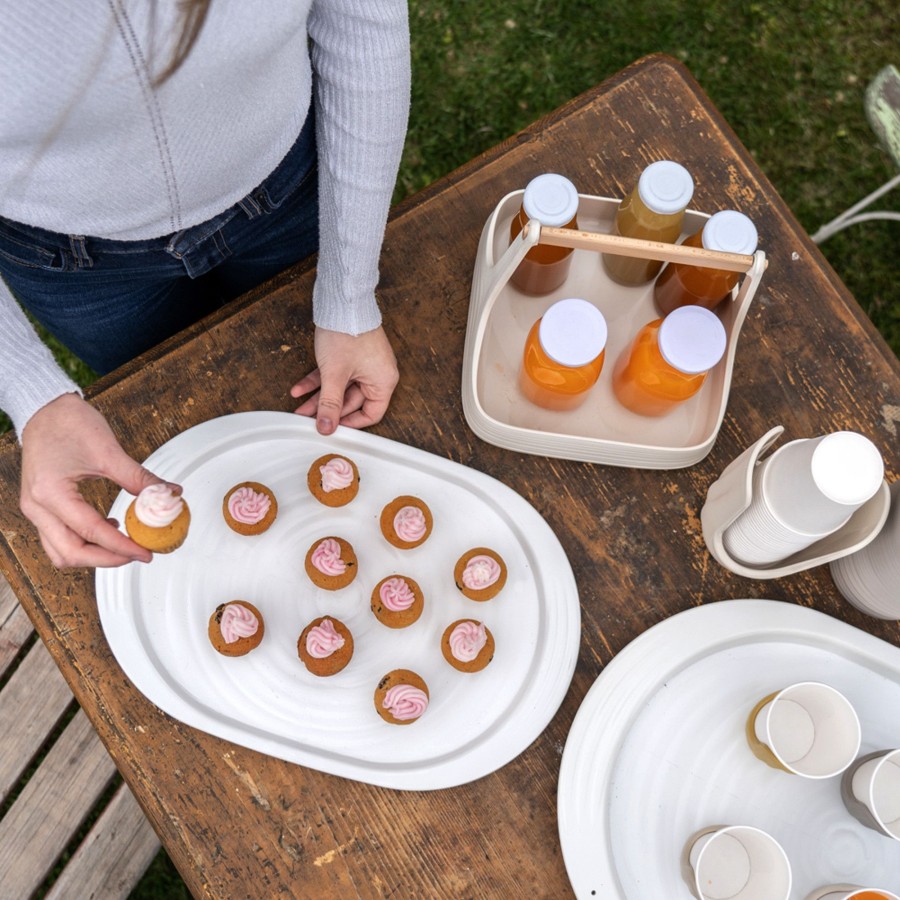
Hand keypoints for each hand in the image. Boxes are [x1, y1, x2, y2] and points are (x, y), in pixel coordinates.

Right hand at [20, 393, 166, 567]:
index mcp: (51, 493)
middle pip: (70, 553)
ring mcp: (35, 509)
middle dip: (107, 559)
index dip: (122, 546)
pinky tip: (109, 527)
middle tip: (138, 553)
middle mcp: (37, 507)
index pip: (91, 531)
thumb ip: (140, 478)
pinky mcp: (41, 507)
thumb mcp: (109, 451)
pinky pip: (59, 538)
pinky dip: (84, 542)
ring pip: (61, 551)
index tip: (146, 552)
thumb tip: (170, 494)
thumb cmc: (68, 423)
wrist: (44, 409)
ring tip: (125, 544)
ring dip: (93, 555)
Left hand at [290, 326, 398, 433]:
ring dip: (319, 398)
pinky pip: (335, 374)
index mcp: (384, 381)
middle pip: (352, 402)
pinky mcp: (351, 355)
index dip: (351, 423)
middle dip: (327, 409)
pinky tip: (299, 388)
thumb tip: (326, 427)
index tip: (332, 427)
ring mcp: (363, 364)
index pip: (372, 414)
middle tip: (309, 419)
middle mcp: (377, 374)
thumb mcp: (335, 375)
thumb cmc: (347, 333)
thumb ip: (330, 404)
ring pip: (340, 388)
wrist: (342, 302)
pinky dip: (318, 381)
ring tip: (299, 407)